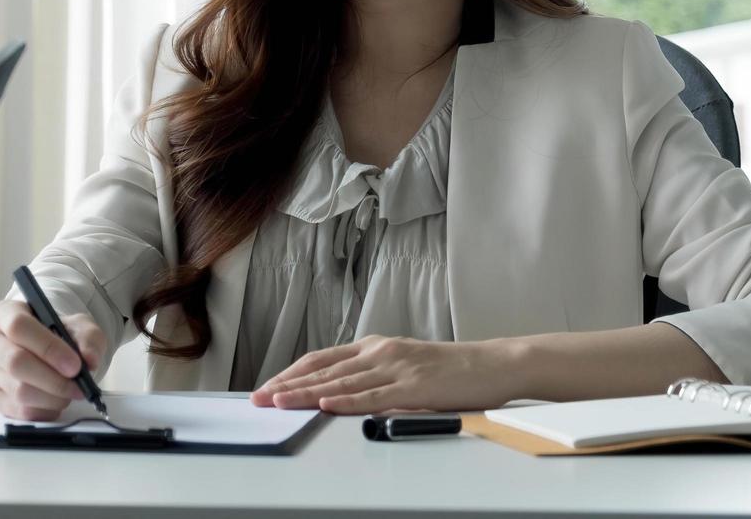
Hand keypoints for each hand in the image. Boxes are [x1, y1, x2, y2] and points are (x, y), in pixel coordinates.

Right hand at [0, 299, 106, 421]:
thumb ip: (88, 338)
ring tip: (70, 392)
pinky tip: (57, 401)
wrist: (44, 348)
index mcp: (4, 314)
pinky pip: (19, 411)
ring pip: (18, 391)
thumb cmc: (56, 332)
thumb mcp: (77, 325)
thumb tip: (89, 360)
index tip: (75, 365)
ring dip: (52, 397)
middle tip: (78, 386)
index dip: (48, 347)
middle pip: (14, 363)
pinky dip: (45, 410)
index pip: (18, 327)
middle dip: (53, 379)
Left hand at [249, 335, 518, 414]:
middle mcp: (380, 352)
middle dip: (288, 385)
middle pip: (324, 370)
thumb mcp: (403, 365)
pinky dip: (345, 401)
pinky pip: (372, 396)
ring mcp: (396, 368)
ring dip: (306, 394)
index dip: (292, 373)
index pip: (322, 358)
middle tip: (259, 398)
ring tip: (279, 403)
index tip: (268, 387)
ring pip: (341, 383)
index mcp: (375, 346)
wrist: (492, 365)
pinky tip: (324, 405)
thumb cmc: (449, 370)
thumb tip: (337, 394)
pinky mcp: (412, 387)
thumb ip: (373, 376)